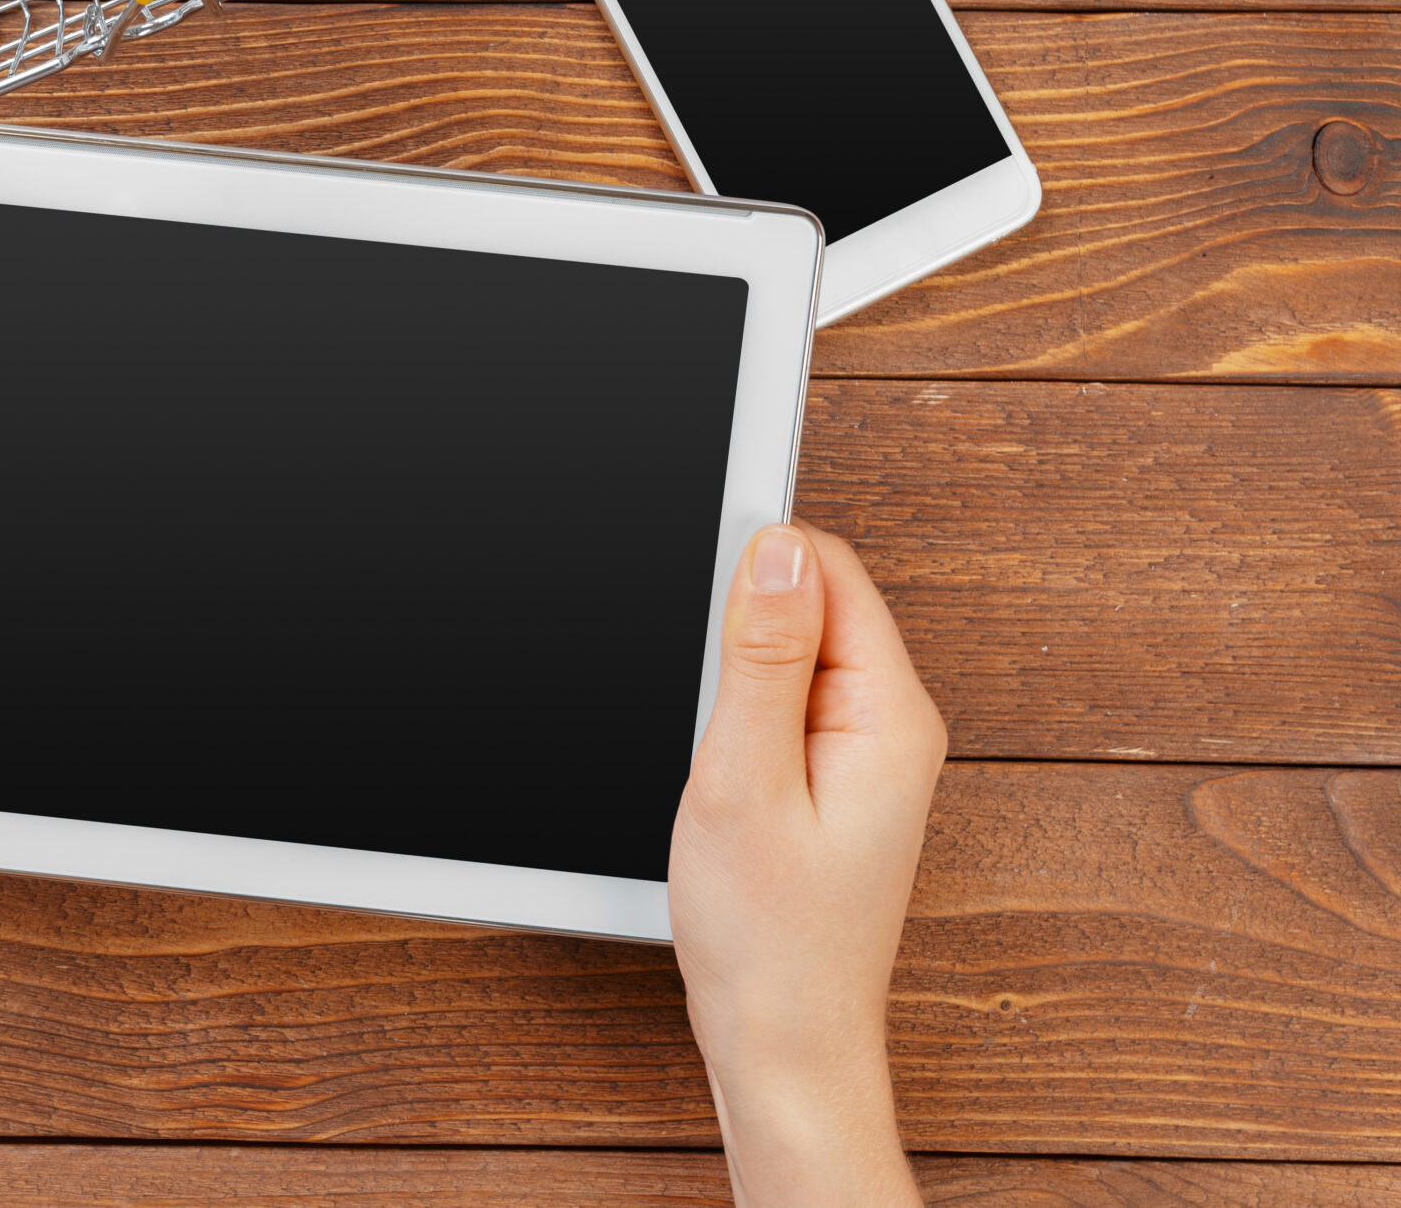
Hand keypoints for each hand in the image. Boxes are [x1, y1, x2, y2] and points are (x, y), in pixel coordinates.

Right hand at [669, 521, 946, 1207]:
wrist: (785, 1040)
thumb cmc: (769, 938)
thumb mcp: (743, 780)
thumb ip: (762, 657)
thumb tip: (775, 547)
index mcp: (889, 715)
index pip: (827, 567)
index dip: (752, 559)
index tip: (697, 591)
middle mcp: (891, 725)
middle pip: (809, 603)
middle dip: (737, 626)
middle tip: (704, 712)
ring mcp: (864, 753)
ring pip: (788, 653)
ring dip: (733, 678)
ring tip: (713, 758)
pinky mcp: (832, 777)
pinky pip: (782, 703)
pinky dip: (737, 719)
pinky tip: (717, 774)